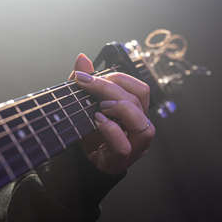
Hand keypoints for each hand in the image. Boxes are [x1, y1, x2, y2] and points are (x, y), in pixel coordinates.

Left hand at [69, 54, 154, 173]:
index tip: (89, 75)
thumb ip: (85, 83)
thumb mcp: (83, 104)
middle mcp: (138, 129)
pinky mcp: (119, 162)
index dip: (119, 78)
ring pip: (143, 126)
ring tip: (98, 106)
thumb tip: (82, 58)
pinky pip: (124, 146)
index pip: (140, 90)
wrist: (78, 163)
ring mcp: (133, 147)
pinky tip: (97, 121)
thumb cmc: (87, 133)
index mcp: (135, 114)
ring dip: (120, 109)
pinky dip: (111, 131)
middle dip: (111, 88)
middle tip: (86, 84)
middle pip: (139, 101)